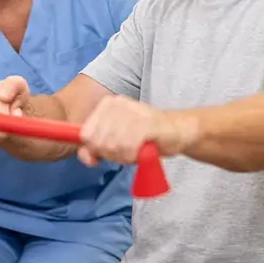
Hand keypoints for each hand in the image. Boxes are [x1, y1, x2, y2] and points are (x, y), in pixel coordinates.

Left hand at [77, 95, 197, 166]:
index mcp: (106, 105)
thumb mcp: (113, 142)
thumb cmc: (143, 137)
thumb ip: (94, 150)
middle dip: (111, 154)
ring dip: (123, 156)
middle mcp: (116, 104)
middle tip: (127, 152)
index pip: (85, 135)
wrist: (177, 131)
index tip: (109, 152)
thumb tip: (88, 158)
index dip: (96, 149)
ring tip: (135, 151)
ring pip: (112, 145)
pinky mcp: (147, 122)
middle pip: (98, 142)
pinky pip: (128, 147)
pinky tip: (142, 152)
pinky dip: (133, 156)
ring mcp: (132, 111)